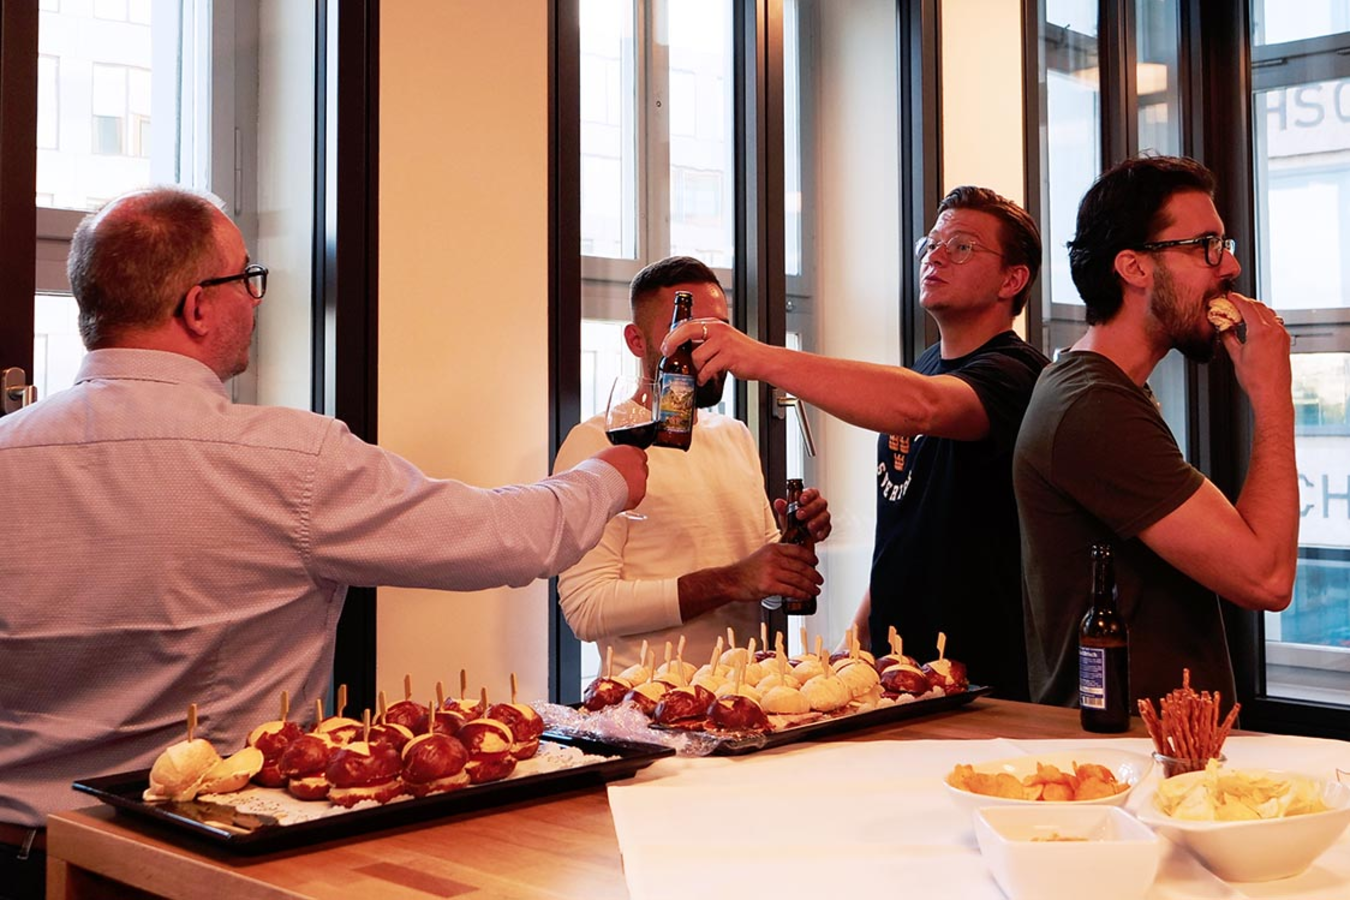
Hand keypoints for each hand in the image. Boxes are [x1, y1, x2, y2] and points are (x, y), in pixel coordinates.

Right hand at [592, 445, 647, 509]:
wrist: (594, 489)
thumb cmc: (593, 473)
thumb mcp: (603, 457)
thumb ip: (614, 458)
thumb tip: (614, 462)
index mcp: (629, 451)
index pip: (638, 454)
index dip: (630, 462)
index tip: (625, 468)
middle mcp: (638, 463)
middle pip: (641, 469)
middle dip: (633, 474)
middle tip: (619, 480)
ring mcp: (641, 479)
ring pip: (640, 483)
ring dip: (631, 487)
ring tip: (615, 490)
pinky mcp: (640, 494)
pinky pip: (637, 496)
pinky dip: (629, 498)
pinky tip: (618, 497)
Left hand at [661, 319, 771, 384]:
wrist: (763, 361)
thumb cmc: (742, 353)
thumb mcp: (723, 340)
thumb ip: (706, 341)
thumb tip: (684, 349)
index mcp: (715, 324)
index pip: (687, 324)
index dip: (672, 335)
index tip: (665, 346)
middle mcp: (718, 330)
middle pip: (687, 332)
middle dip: (673, 344)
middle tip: (667, 354)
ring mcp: (723, 342)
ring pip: (696, 356)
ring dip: (696, 369)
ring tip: (700, 374)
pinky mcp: (728, 356)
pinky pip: (707, 369)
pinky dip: (703, 377)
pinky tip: (705, 379)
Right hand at [723, 543, 821, 604]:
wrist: (731, 581)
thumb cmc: (746, 571)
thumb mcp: (763, 555)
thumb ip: (778, 556)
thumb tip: (797, 563)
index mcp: (773, 548)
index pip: (798, 551)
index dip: (811, 558)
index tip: (816, 563)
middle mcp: (774, 558)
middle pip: (801, 566)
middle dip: (814, 575)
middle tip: (819, 580)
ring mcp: (771, 572)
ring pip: (799, 579)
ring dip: (810, 586)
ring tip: (815, 590)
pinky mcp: (769, 586)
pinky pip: (791, 590)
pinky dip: (801, 594)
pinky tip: (805, 596)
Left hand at [773, 487, 830, 542]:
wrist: (795, 534)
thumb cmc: (792, 518)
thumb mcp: (785, 513)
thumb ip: (782, 507)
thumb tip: (778, 503)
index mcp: (809, 497)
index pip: (812, 492)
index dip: (808, 495)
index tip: (802, 499)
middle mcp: (818, 505)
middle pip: (819, 503)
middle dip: (810, 509)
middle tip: (800, 515)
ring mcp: (823, 516)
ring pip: (825, 516)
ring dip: (817, 521)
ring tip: (809, 526)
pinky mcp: (825, 528)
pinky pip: (827, 529)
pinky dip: (823, 532)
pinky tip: (817, 535)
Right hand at [1219, 292, 1291, 408]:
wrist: (1271, 393)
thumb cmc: (1255, 379)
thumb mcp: (1236, 356)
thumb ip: (1228, 338)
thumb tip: (1224, 328)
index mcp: (1261, 331)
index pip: (1247, 307)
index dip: (1236, 299)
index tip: (1229, 296)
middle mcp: (1275, 330)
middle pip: (1259, 306)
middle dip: (1245, 303)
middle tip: (1232, 304)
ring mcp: (1282, 335)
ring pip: (1268, 313)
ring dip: (1255, 310)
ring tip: (1242, 315)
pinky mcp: (1285, 341)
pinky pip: (1275, 322)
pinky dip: (1264, 319)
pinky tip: (1254, 326)